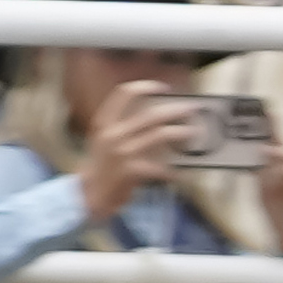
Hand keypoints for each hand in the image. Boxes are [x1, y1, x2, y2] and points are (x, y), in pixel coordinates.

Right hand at [81, 74, 207, 201]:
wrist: (88, 195)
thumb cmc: (99, 167)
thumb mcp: (103, 140)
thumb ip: (122, 126)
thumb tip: (154, 116)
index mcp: (104, 122)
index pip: (124, 93)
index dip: (146, 87)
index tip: (163, 88)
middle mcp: (113, 134)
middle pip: (151, 114)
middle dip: (175, 110)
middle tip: (190, 109)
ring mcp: (123, 152)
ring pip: (160, 135)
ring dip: (180, 132)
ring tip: (193, 132)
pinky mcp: (131, 171)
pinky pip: (160, 167)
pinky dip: (172, 170)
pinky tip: (180, 172)